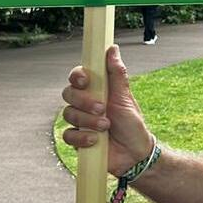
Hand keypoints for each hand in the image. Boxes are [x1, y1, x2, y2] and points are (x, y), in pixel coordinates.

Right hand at [61, 45, 154, 176]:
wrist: (135, 154)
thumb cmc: (132, 124)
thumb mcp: (125, 98)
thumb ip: (116, 74)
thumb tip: (112, 49)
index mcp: (96, 90)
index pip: (77, 77)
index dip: (77, 76)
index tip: (85, 81)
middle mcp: (85, 104)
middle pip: (68, 94)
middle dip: (84, 101)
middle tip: (102, 108)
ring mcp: (80, 121)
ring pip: (68, 114)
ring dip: (87, 121)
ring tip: (105, 126)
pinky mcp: (77, 139)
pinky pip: (68, 135)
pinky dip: (81, 137)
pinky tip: (95, 141)